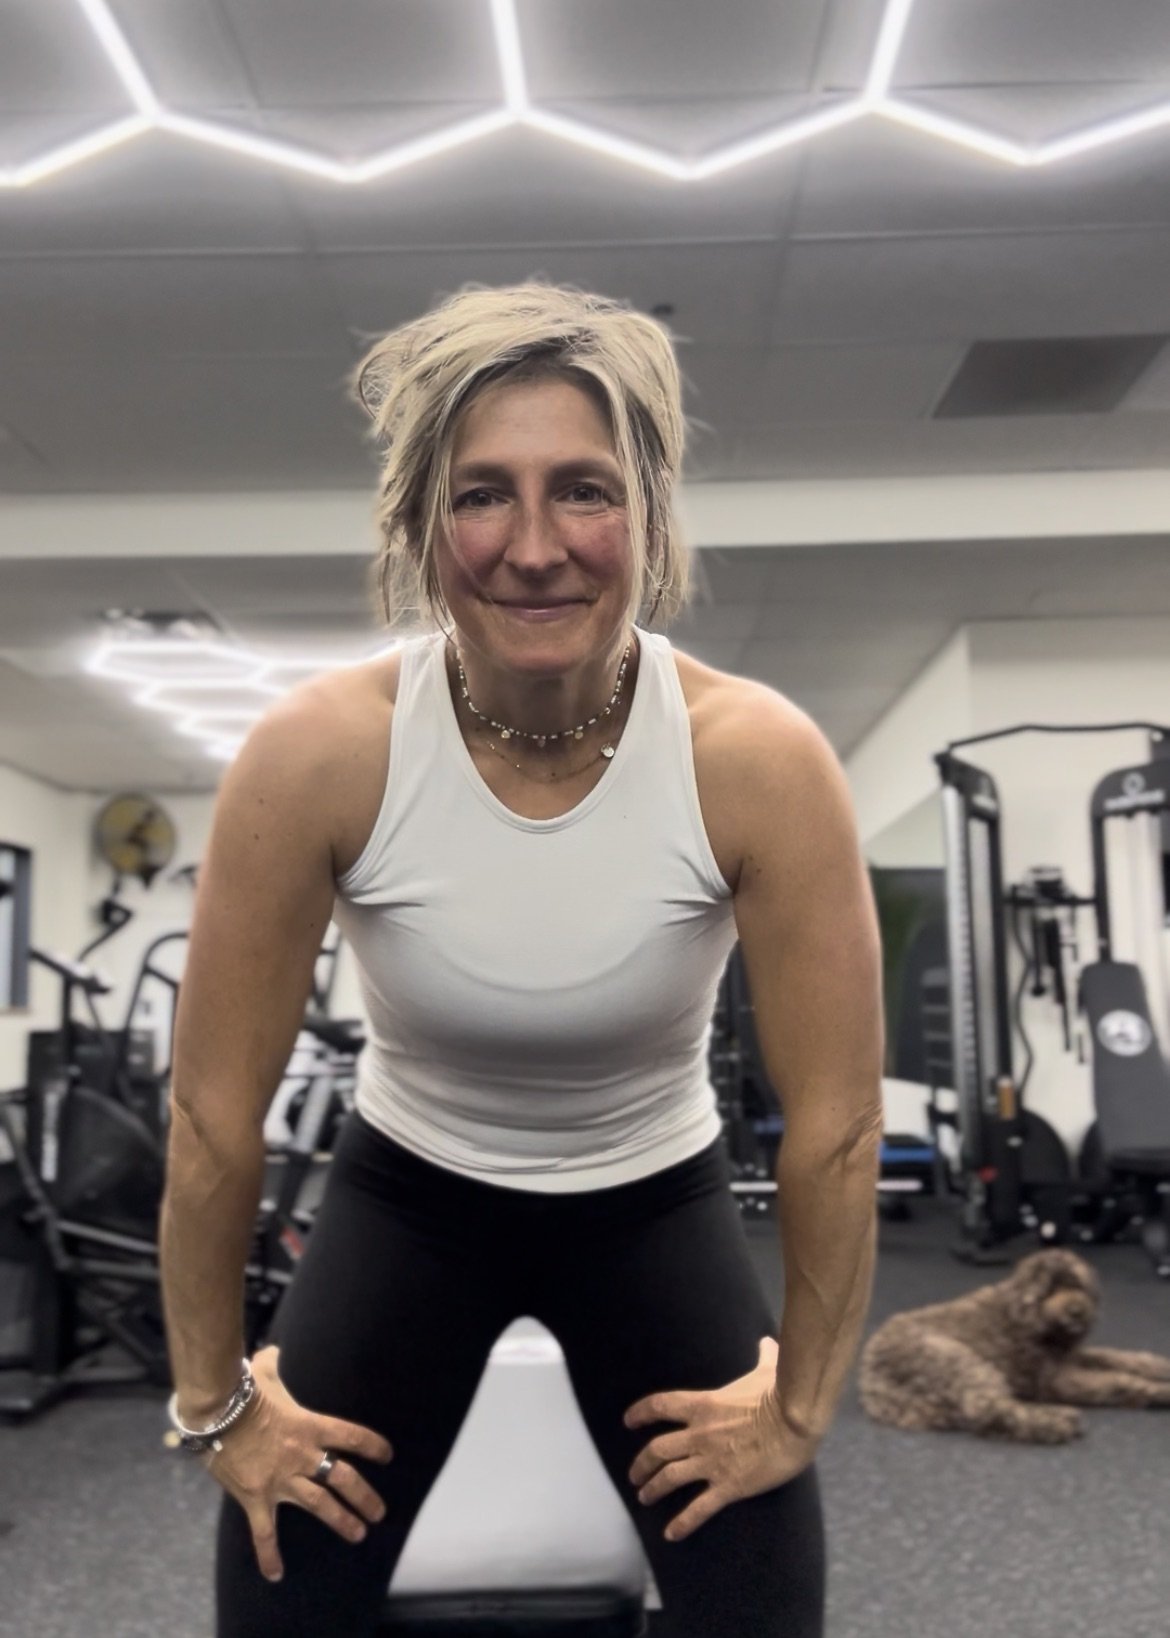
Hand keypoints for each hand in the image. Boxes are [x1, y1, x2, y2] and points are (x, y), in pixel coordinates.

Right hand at [204, 1345, 393, 1582]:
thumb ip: (272, 1364)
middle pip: (344, 1478)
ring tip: (359, 1534)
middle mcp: (303, 1455)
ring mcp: (281, 1479)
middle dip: (365, 1496)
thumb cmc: (243, 1390)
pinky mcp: (257, 1497)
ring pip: (320, 1504)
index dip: (373, 1446)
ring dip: (342, 1520)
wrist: (217, 1412)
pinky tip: (276, 1574)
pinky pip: (265, 1532)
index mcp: (310, 1426)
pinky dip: (270, 1555)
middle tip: (380, 1513)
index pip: (352, 1436)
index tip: (388, 1455)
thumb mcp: (264, 1373)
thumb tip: (272, 1351)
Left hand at [623, 1337, 817, 1543]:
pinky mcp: (729, 1486)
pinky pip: (699, 1508)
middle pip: (657, 1449)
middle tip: (634, 1475)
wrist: (795, 1422)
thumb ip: (762, 1357)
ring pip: (669, 1477)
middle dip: (641, 1464)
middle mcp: (700, 1435)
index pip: (660, 1405)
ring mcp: (712, 1462)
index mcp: (703, 1405)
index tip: (628, 1421)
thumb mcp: (767, 1370)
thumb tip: (768, 1342)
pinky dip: (682, 1523)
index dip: (640, 1413)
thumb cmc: (781, 1392)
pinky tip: (671, 1534)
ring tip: (644, 1497)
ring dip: (652, 1489)